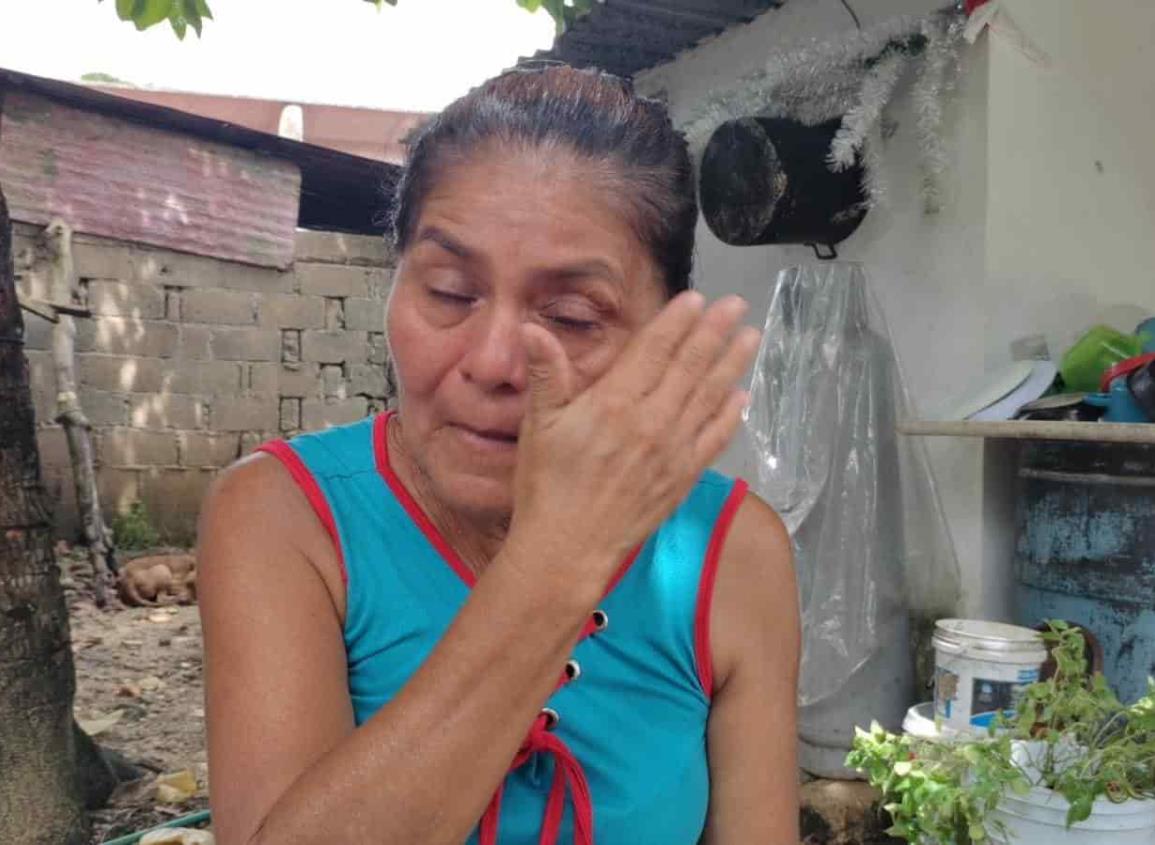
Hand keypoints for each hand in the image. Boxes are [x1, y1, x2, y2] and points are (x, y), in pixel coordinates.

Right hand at [506, 292, 759, 591]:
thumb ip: (547, 375)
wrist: (569, 547)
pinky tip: (742, 395)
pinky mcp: (683, 476)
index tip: (698, 299)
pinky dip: (730, 414)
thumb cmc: (548, 485)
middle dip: (715, 332)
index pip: (654, 350)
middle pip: (690, 366)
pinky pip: (714, 437)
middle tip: (737, 306)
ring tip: (751, 337)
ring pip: (709, 396)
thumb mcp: (539, 425)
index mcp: (614, 402)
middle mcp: (651, 421)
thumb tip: (533, 330)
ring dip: (731, 364)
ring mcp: (673, 450)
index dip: (677, 321)